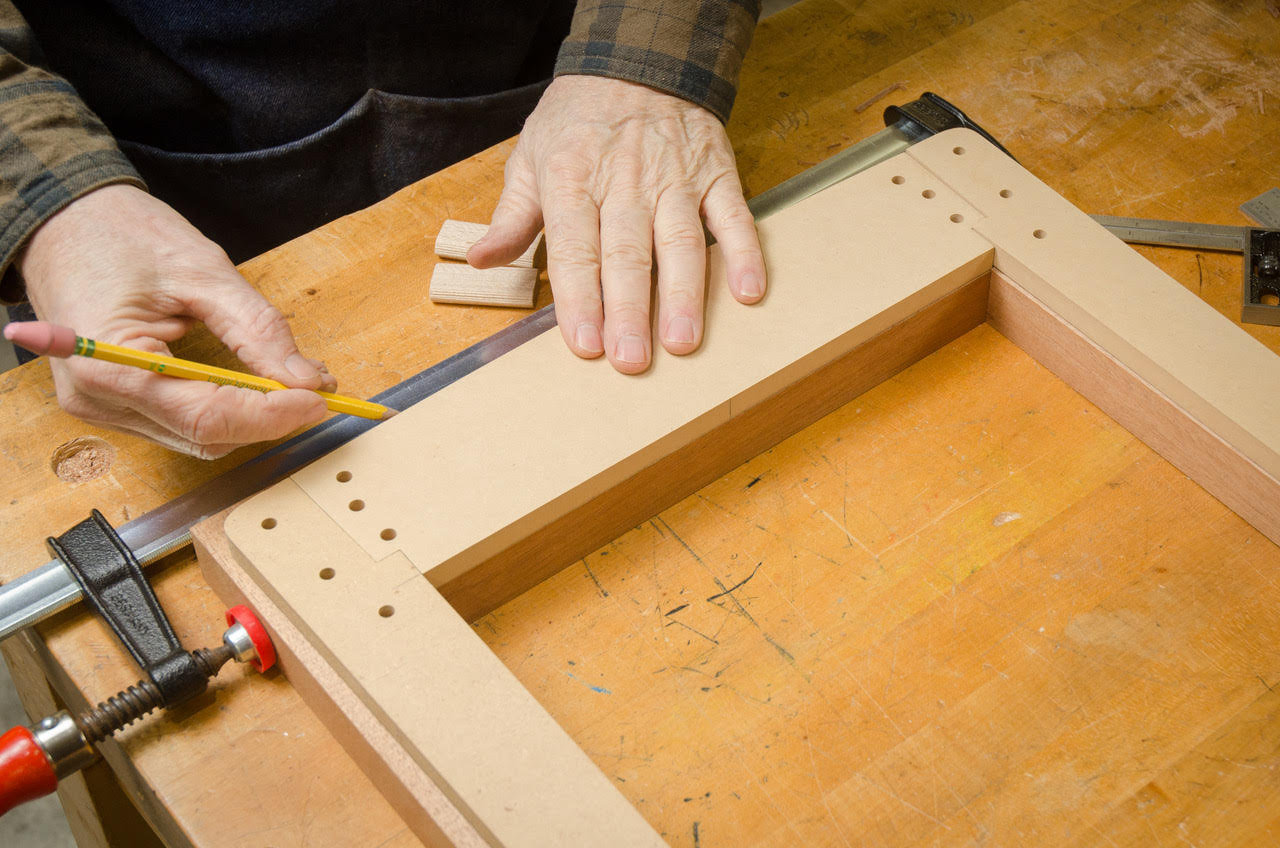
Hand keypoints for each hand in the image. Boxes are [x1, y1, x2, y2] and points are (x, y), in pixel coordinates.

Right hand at [19, 185, 334, 457]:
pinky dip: (225, 411)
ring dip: (250, 418)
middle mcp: (97, 399)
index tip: (319, 398)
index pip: (207, 416)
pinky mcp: (113, 403)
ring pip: (197, 437)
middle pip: (204, 435)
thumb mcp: (203, 271)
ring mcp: (102, 407)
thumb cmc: (121, 234)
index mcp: (108, 364)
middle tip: (317, 390)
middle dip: (267, 418)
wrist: (63, 220)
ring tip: (292, 386)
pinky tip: (254, 388)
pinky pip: (180, 423)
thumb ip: (258, 330)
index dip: (271, 414)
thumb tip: (308, 379)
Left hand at [468, 75, 765, 373]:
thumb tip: (482, 260)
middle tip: (631, 360)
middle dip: (629, 310)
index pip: (575, 249)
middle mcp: (625, 183)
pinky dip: (745, 253)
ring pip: (680, 242)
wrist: (636, 60)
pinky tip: (748, 292)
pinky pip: (734, 216)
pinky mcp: (715, 174)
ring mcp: (676, 180)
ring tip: (683, 342)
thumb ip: (513, 216)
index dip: (581, 299)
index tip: (585, 345)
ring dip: (683, 295)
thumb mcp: (531, 156)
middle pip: (627, 254)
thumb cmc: (577, 119)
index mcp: (573, 180)